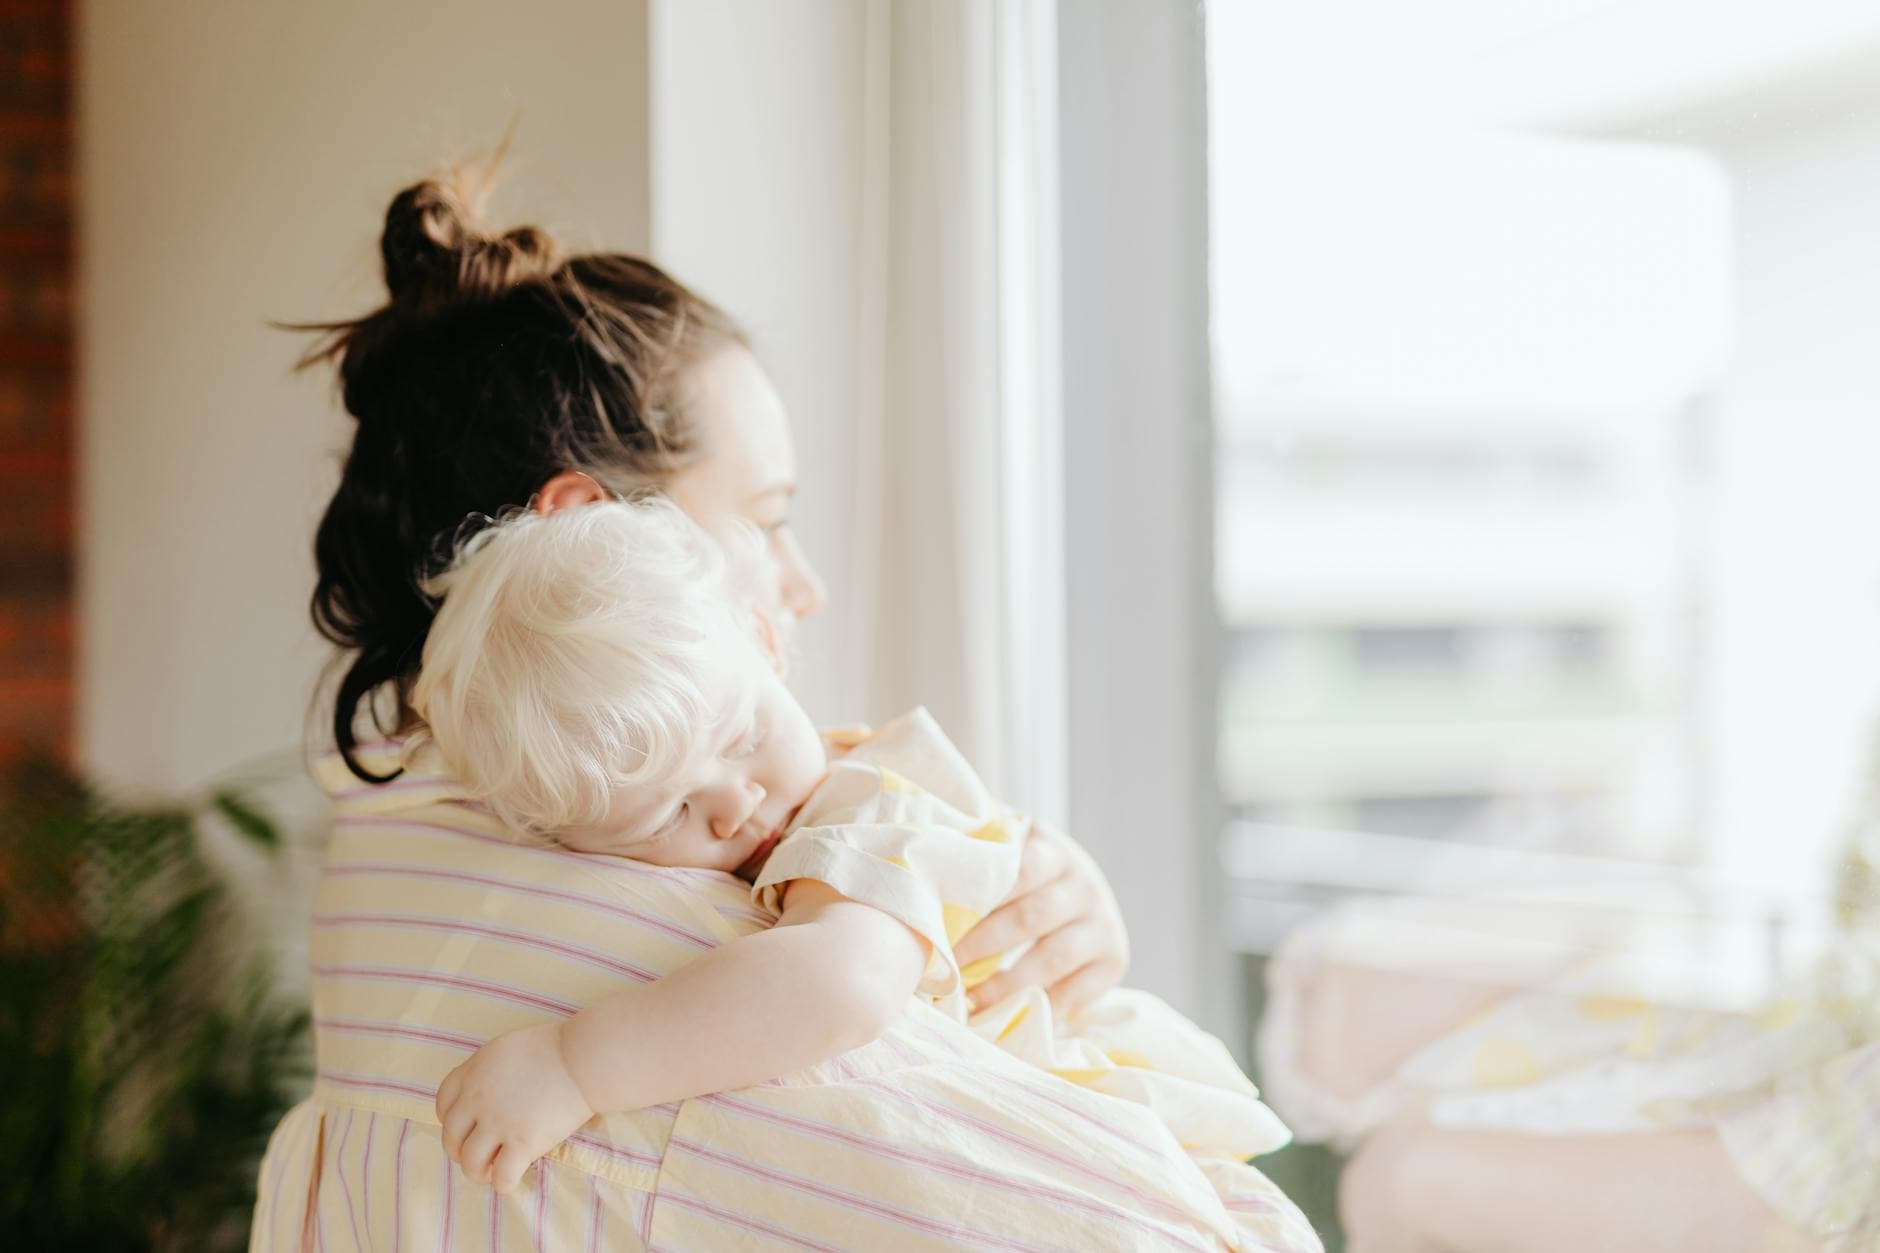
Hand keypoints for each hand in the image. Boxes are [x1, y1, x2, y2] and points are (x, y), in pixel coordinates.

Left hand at [435, 1022, 595, 1193]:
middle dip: (458, 1151)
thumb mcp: (508, 1047)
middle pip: (451, 1136)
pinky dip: (502, 1183)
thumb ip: (489, 1069)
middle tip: (474, 1155)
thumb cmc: (556, 1048)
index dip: (449, 1120)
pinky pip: (502, 1176)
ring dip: (477, 1172)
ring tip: (489, 1172)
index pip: (443, 1102)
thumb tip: (488, 1089)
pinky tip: (510, 1179)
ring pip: (470, 1162)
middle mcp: (478, 1099)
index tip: (462, 1127)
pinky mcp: (522, 1143)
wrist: (583, 1059)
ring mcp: (498, 1123)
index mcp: (474, 1071)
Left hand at [952, 821, 1129, 1017]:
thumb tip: (916, 827)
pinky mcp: (1114, 962)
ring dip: (1005, 985)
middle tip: (941, 967)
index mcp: (1055, 852)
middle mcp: (1086, 886)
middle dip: (981, 946)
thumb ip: (975, 838)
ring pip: (1051, 960)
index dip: (979, 896)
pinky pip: (1076, 994)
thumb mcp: (1009, 844)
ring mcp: (1103, 926)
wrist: (1083, 894)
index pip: (1019, 870)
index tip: (937, 919)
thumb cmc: (1025, 871)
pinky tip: (1004, 1019)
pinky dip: (1039, 1010)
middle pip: (1030, 918)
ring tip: (967, 1003)